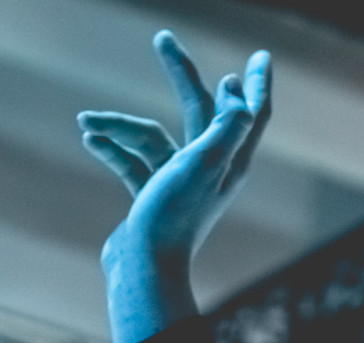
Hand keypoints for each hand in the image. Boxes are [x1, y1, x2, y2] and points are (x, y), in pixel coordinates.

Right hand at [79, 30, 270, 342]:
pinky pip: (132, 162)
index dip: (255, 83)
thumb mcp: (205, 165)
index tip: (260, 56)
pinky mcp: (153, 197)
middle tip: (164, 39)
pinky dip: (112, 149)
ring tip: (88, 122)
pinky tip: (91, 139)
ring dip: (119, 126)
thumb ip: (225, 127)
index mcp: (232, 163)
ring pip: (152, 138)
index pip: (250, 114)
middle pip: (198, 111)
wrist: (144, 267)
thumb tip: (238, 91)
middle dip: (181, 75)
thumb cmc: (175, 216)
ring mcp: (180, 184)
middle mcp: (212, 171)